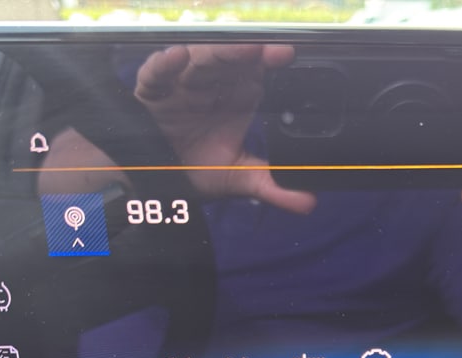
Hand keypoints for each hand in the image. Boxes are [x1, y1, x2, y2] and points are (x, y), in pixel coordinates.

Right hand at [135, 44, 316, 213]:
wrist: (160, 181)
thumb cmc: (197, 168)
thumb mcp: (238, 178)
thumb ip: (272, 186)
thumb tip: (308, 203)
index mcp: (237, 96)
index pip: (256, 70)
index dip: (270, 59)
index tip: (287, 55)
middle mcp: (212, 84)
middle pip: (231, 59)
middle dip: (249, 52)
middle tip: (271, 51)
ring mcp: (182, 85)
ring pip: (199, 61)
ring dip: (218, 54)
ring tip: (241, 51)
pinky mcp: (153, 92)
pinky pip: (156, 73)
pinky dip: (164, 65)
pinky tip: (177, 58)